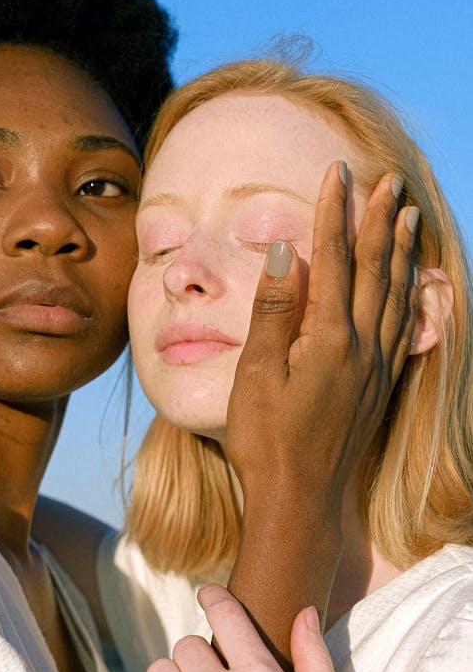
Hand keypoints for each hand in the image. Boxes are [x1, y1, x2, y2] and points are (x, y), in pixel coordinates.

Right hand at [227, 163, 417, 512]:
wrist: (297, 498)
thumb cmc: (266, 439)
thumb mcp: (257, 372)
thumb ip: (275, 310)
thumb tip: (289, 252)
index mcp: (329, 338)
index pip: (332, 258)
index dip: (334, 212)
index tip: (337, 173)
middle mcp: (362, 346)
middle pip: (374, 268)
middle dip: (379, 220)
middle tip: (387, 180)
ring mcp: (375, 368)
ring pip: (395, 294)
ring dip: (401, 251)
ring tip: (408, 216)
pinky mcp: (378, 386)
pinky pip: (403, 327)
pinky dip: (410, 295)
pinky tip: (414, 285)